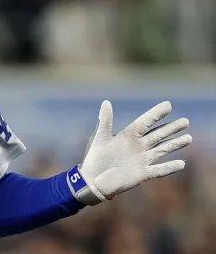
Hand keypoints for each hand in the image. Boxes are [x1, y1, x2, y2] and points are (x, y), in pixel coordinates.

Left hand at [72, 100, 191, 204]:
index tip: (168, 105)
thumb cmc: (95, 158)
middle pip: (158, 135)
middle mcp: (137, 146)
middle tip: (185, 121)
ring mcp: (141, 159)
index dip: (156, 114)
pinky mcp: (142, 173)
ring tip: (188, 138)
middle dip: (171, 128)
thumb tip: (106, 102)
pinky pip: (159, 170)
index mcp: (127, 136)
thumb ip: (105, 120)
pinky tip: (181, 164)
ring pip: (162, 149)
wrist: (93, 180)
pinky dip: (170, 167)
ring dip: (175, 144)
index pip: (145, 122)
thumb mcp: (100, 137)